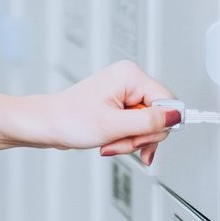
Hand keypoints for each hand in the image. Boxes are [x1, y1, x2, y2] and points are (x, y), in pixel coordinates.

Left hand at [0, 60, 180, 165]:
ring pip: (147, 124)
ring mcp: (124, 94)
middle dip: (140, 136)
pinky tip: (112, 144)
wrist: (44, 125)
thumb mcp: (114, 125)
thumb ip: (149, 121)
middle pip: (158, 115)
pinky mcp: (119, 107)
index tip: (147, 141)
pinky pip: (135, 126)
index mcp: (130, 76)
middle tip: (120, 143)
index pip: (167, 101)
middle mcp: (130, 81)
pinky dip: (126, 140)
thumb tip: (175, 116)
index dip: (159, 125)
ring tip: (110, 144)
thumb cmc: (68, 119)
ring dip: (131, 141)